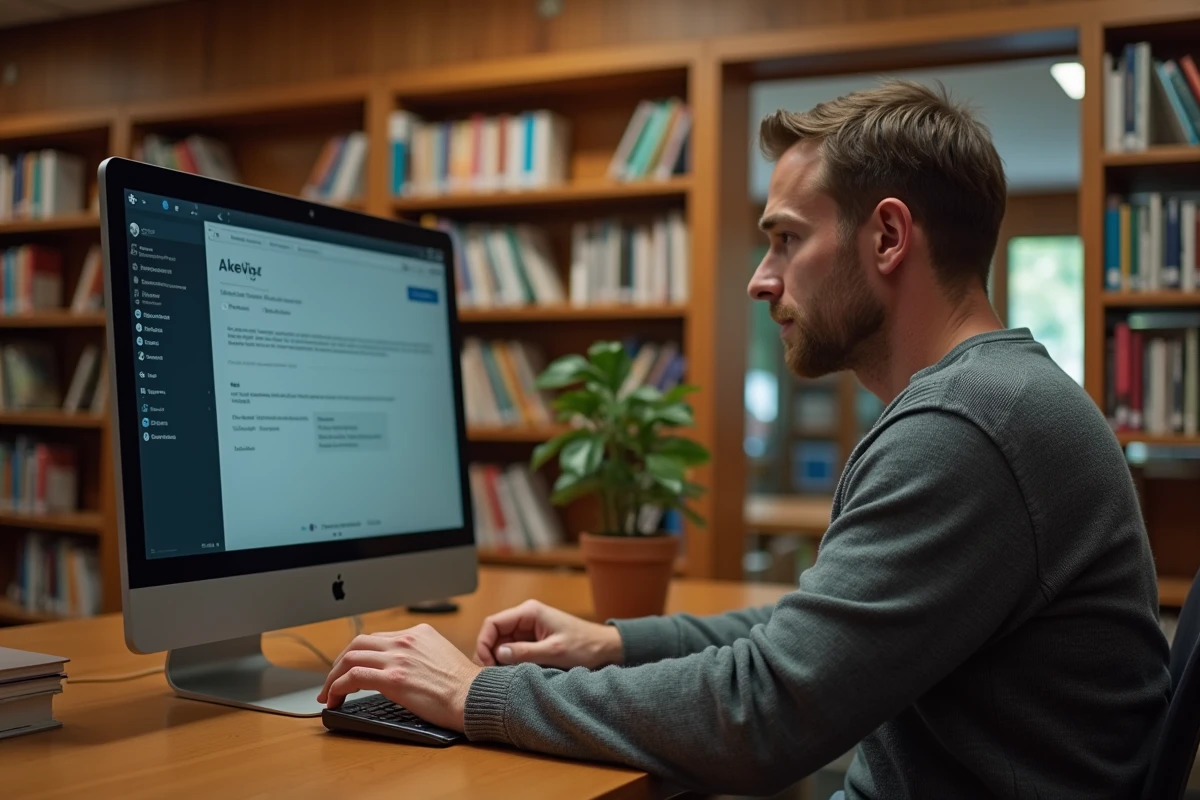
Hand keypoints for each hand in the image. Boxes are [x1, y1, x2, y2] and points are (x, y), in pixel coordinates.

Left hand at [318, 623, 481, 731]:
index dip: (358, 654)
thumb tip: (399, 669)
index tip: (350, 668)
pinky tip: (334, 699)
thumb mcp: (441, 656)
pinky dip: (337, 687)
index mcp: (418, 633)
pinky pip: (353, 677)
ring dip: (333, 676)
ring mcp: (398, 658)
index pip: (377, 638)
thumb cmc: (464, 686)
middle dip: (339, 662)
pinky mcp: (394, 678)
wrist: (474, 696)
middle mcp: (406, 640)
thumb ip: (418, 655)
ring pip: (350, 657)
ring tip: (328, 693)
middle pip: (358, 643)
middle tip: (332, 680)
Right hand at [475, 599, 622, 669]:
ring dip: (500, 659)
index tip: (484, 664)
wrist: (606, 648)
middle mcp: (526, 617)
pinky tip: (512, 674)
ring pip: (502, 644)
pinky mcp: (534, 640)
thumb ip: (524, 653)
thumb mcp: (554, 652)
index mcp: (529, 612)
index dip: (483, 643)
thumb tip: (498, 654)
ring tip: (502, 677)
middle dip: (490, 654)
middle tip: (491, 675)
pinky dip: (510, 661)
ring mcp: (529, 629)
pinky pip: (514, 650)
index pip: (492, 623)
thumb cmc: (585, 646)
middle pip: (495, 634)